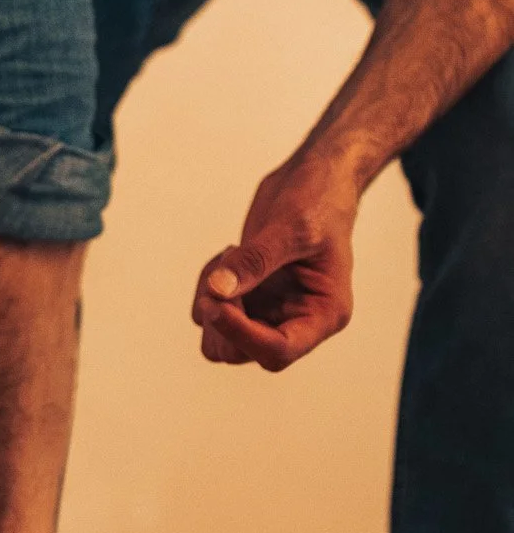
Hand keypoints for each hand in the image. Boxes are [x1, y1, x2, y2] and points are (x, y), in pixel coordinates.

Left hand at [192, 156, 359, 371]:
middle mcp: (298, 323)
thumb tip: (218, 290)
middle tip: (224, 266)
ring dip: (209, 304)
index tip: (215, 303)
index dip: (241, 334)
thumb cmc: (319, 199)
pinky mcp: (250, 302)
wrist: (316, 179)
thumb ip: (255, 260)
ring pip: (219, 341)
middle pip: (240, 353)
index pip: (278, 350)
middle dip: (221, 317)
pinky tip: (227, 256)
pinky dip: (206, 289)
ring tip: (228, 257)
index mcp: (324, 314)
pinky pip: (210, 316)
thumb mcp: (291, 226)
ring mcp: (270, 315)